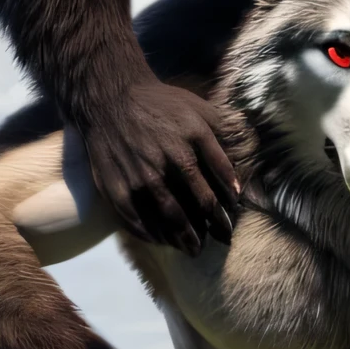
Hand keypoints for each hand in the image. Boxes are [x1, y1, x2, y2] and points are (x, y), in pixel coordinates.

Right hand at [82, 77, 238, 252]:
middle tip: (221, 240)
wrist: (111, 99)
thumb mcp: (200, 110)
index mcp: (191, 142)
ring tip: (193, 249)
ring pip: (169, 220)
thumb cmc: (161, 104)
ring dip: (184, 239)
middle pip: (196, 208)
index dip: (226, 210)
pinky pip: (138, 222)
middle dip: (212, 229)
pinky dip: (152, 235)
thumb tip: (238, 176)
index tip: (231, 219)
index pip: (217, 188)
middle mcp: (167, 162)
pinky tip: (161, 240)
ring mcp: (141, 177)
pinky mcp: (117, 188)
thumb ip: (223, 140)